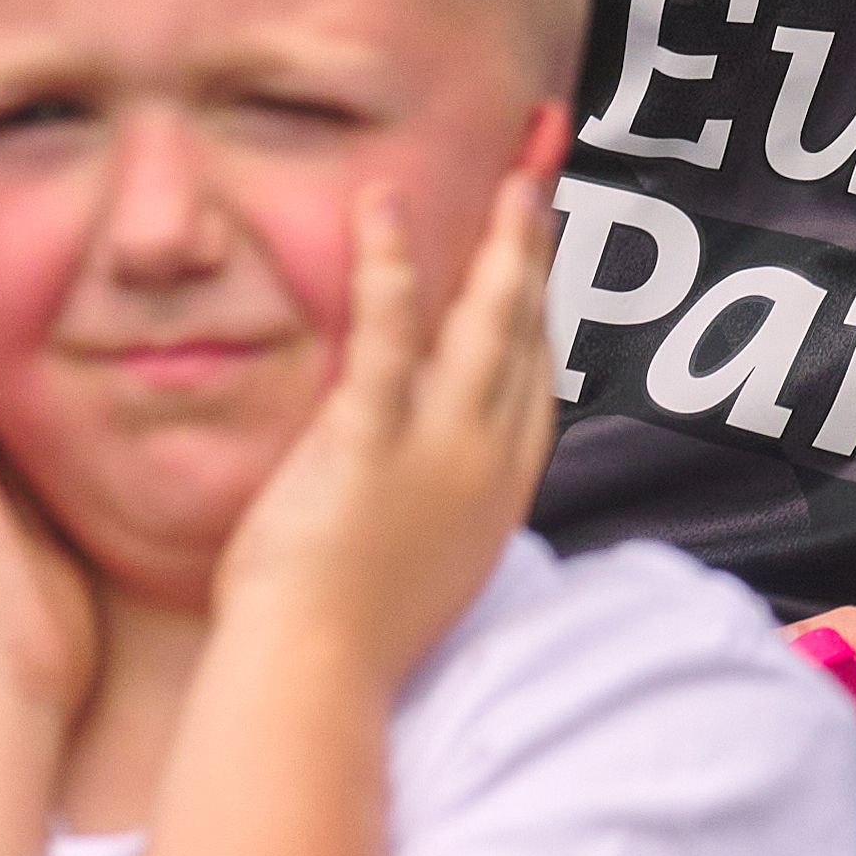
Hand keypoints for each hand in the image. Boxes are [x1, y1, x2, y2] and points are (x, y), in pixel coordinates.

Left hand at [207, 170, 554, 700]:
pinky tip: (383, 209)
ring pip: (485, 320)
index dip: (541, 310)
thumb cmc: (350, 640)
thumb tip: (434, 482)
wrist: (314, 681)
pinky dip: (392, 263)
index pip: (535, 380)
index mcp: (499, 492)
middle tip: (540, 179)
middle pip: (526, 333)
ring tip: (507, 174)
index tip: (537, 260)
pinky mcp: (373, 439)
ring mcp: (438, 447)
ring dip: (502, 240)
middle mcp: (486, 460)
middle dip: (537, 250)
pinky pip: (391, 332)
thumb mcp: (426, 568)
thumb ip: (441, 509)